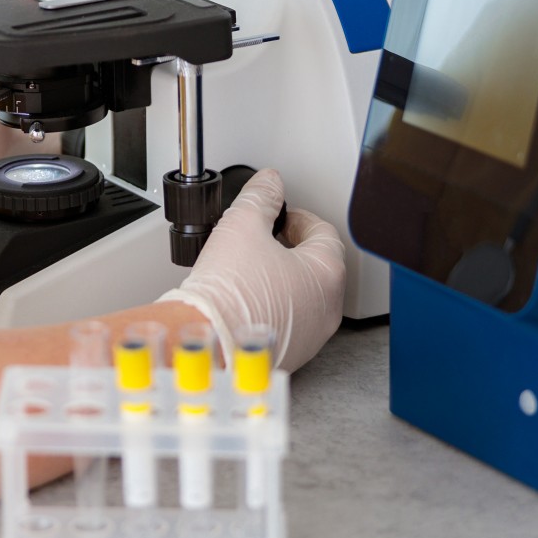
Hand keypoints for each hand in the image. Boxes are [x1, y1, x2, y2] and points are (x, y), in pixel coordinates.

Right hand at [158, 168, 344, 372]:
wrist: (210, 342)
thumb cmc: (230, 292)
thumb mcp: (242, 224)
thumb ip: (260, 196)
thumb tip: (269, 183)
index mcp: (327, 273)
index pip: (324, 232)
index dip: (298, 217)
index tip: (280, 215)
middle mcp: (328, 308)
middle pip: (317, 265)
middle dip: (291, 248)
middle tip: (265, 239)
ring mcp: (312, 336)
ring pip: (304, 295)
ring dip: (283, 278)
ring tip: (251, 269)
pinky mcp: (292, 354)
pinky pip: (289, 322)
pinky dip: (273, 306)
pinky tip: (247, 299)